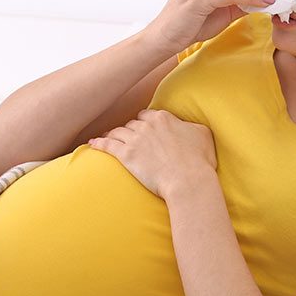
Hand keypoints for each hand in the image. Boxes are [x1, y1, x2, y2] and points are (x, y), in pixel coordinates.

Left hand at [86, 109, 217, 199]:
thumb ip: (191, 125)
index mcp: (163, 118)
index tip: (143, 128)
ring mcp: (135, 140)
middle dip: (129, 129)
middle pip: (132, 123)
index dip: (145, 122)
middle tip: (126, 136)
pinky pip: (107, 145)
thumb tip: (187, 125)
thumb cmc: (199, 161)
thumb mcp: (203, 134)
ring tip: (106, 137)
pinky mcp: (126, 156)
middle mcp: (147, 125)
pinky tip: (92, 144)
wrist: (188, 181)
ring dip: (112, 134)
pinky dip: (98, 143)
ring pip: (118, 132)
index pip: (147, 115)